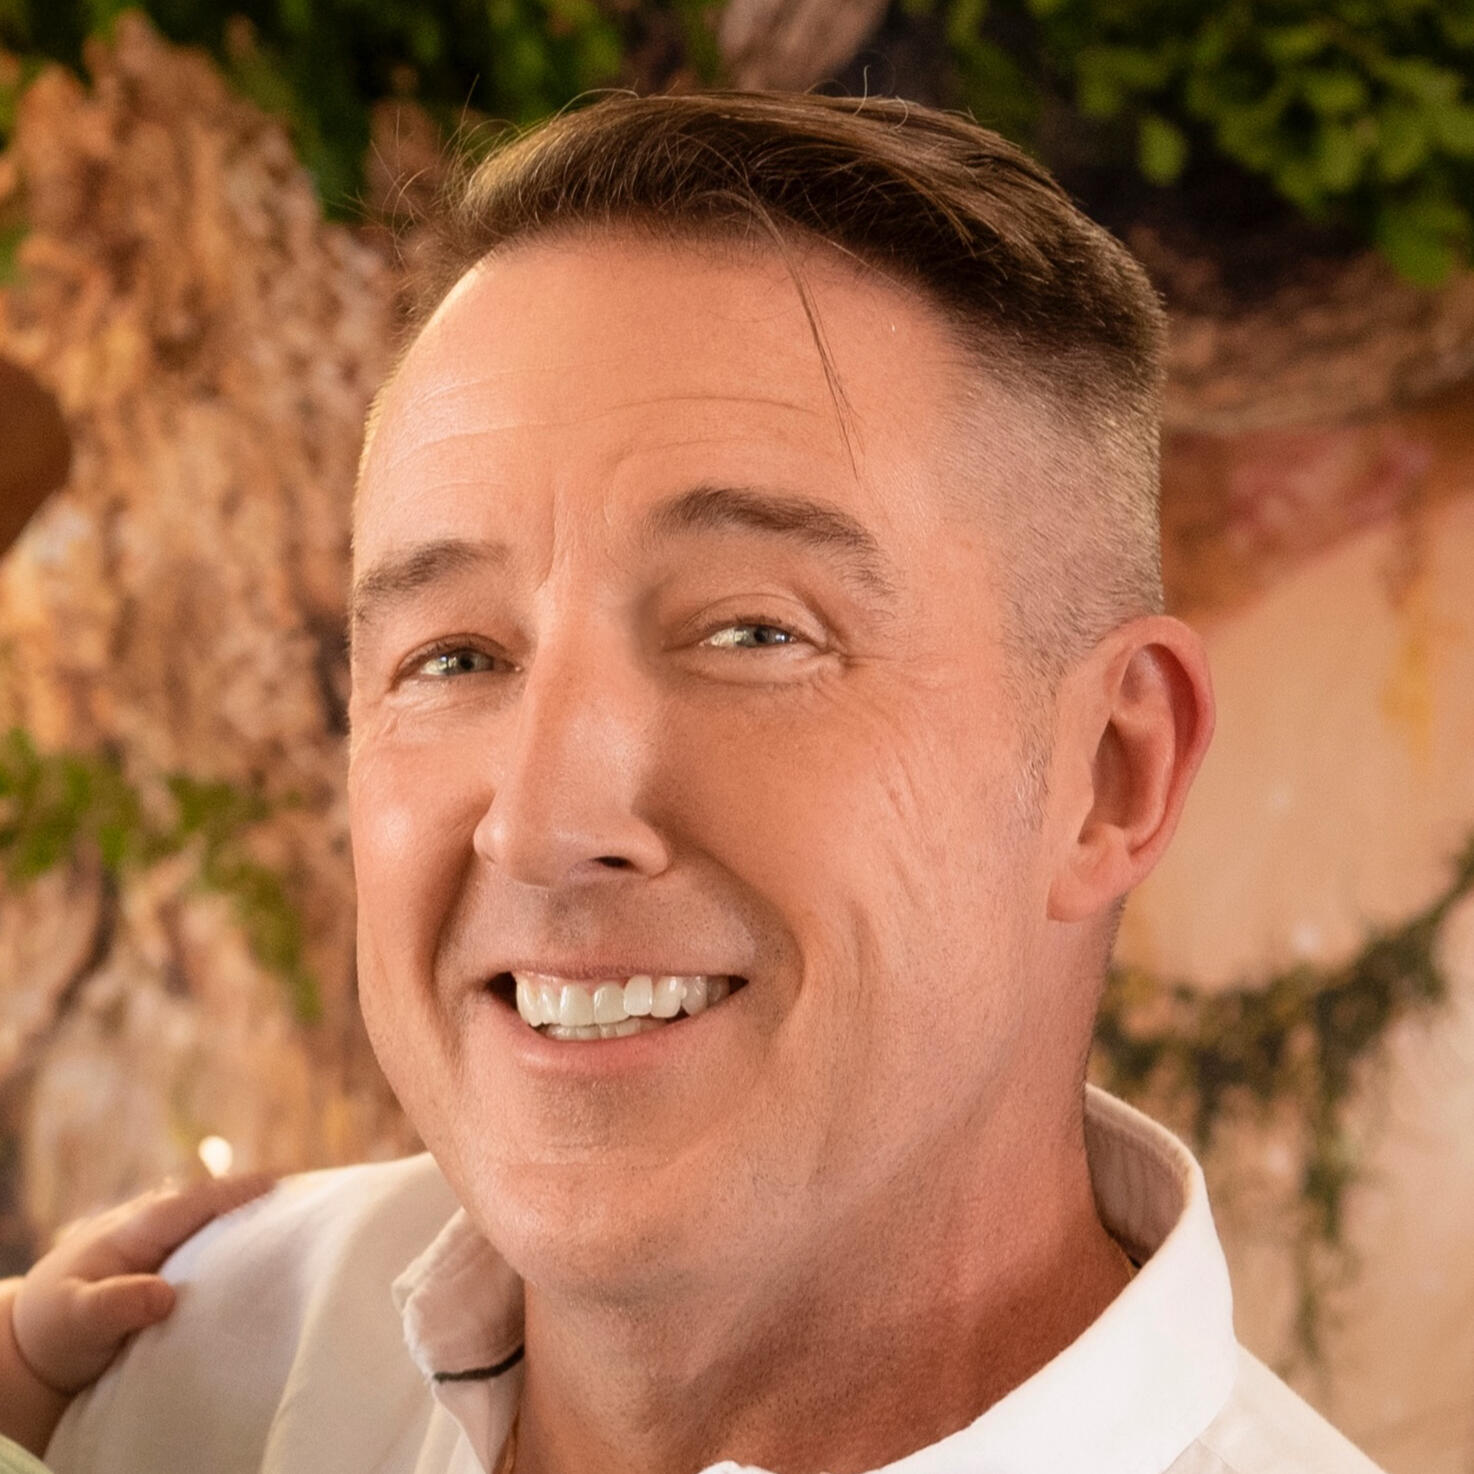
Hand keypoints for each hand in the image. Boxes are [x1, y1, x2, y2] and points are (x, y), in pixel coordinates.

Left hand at [11, 1172, 273, 1393]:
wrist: (36, 1337)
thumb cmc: (56, 1328)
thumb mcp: (77, 1321)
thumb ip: (115, 1304)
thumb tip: (165, 1295)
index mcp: (133, 1228)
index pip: (193, 1201)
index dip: (236, 1191)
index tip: (279, 1181)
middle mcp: (150, 1221)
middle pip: (210, 1198)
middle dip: (255, 1191)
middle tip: (311, 1189)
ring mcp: (159, 1234)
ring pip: (209, 1212)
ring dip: (248, 1208)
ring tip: (299, 1208)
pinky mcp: (165, 1253)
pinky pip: (205, 1231)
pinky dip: (233, 1227)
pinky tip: (261, 1236)